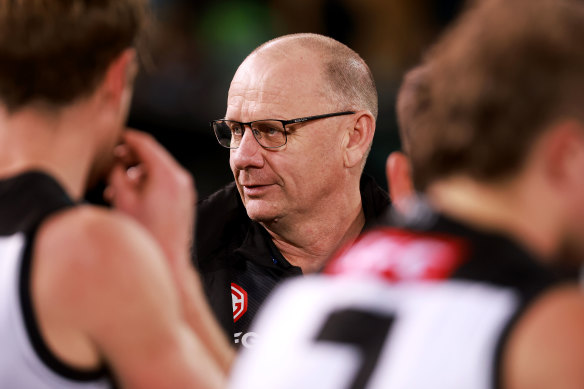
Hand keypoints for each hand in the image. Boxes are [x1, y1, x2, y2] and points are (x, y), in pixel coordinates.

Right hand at [105, 130, 195, 267]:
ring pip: (158, 169)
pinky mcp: (184, 200)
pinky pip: (165, 182)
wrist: (168, 260)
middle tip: (112, 160)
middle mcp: (180, 178)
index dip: (127, 138)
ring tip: (117, 183)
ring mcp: (185, 189)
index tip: (116, 136)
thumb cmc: (146, 234)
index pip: (145, 144)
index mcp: (167, 174)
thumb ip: (117, 174)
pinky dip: (148, 182)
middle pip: (153, 155)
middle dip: (130, 156)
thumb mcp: (123, 200)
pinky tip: (131, 194)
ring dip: (137, 171)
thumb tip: (115, 163)